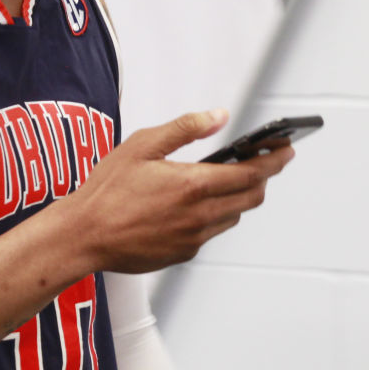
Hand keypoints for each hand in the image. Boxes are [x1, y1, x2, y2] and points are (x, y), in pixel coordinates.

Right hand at [71, 109, 294, 272]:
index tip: (286, 151)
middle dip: (262, 179)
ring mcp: (193, 237)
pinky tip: (192, 206)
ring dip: (237, 199)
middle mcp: (199, 214)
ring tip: (224, 183)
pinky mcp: (183, 253)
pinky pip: (210, 233)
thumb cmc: (105, 192)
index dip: (275, 160)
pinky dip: (212, 217)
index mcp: (192, 184)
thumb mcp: (141, 145)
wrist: (82, 236)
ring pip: (233, 216)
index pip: (252, 173)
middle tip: (260, 164)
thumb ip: (185, 128)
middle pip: (251, 197)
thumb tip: (218, 117)